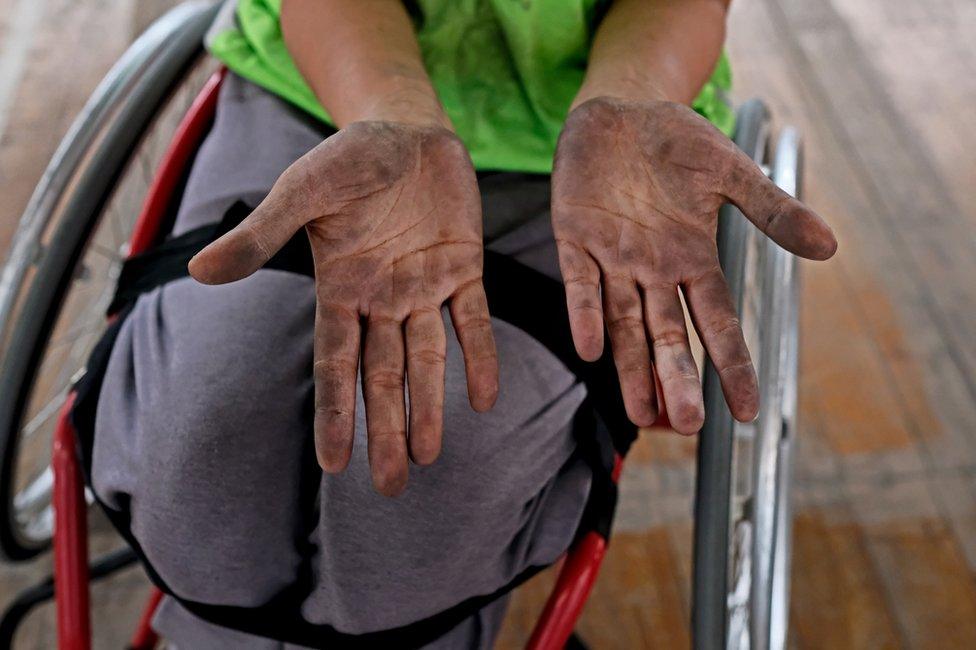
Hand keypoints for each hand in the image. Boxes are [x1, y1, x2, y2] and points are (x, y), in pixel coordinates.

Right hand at [189, 122, 497, 495]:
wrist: (405, 128)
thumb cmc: (347, 158)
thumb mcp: (302, 192)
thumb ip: (262, 235)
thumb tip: (200, 271)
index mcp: (341, 288)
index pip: (336, 364)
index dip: (336, 413)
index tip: (333, 465)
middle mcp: (382, 299)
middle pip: (382, 377)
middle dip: (385, 429)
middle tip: (390, 485)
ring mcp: (424, 287)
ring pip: (427, 360)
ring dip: (428, 407)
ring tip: (428, 457)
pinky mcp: (463, 268)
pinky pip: (473, 322)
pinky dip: (480, 358)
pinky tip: (484, 400)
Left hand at [552, 97, 835, 433]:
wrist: (620, 108)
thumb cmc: (676, 142)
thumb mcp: (730, 171)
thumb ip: (772, 210)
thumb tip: (830, 247)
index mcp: (692, 257)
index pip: (717, 321)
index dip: (732, 364)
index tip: (747, 410)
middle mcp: (653, 269)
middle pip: (667, 335)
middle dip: (677, 379)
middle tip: (688, 425)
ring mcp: (612, 257)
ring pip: (624, 323)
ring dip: (631, 367)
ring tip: (642, 413)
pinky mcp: (574, 238)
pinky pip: (580, 284)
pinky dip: (586, 314)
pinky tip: (592, 349)